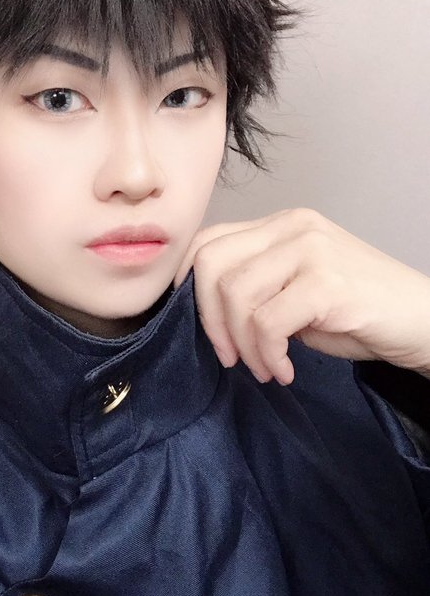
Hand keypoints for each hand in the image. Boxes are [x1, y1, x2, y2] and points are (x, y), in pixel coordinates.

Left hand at [172, 207, 429, 385]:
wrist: (423, 321)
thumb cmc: (360, 312)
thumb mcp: (297, 291)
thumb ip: (256, 287)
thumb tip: (202, 312)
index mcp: (282, 225)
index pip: (209, 241)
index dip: (189, 287)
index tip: (199, 327)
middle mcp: (293, 227)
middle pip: (211, 264)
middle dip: (209, 321)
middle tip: (231, 357)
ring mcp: (310, 250)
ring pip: (235, 294)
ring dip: (243, 344)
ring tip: (266, 367)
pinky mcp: (326, 282)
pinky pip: (267, 322)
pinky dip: (268, 354)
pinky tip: (286, 370)